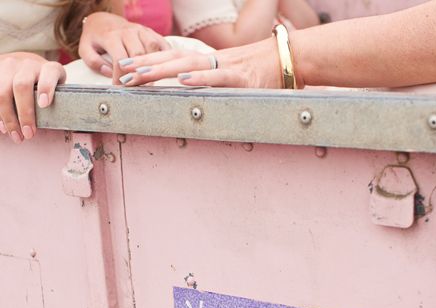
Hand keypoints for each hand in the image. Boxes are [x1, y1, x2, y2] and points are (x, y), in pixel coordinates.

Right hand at [0, 53, 65, 143]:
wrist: (22, 64)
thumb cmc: (45, 84)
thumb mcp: (57, 88)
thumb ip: (56, 102)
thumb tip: (53, 126)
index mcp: (49, 68)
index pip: (49, 74)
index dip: (46, 88)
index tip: (44, 105)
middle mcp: (28, 64)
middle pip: (22, 86)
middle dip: (25, 113)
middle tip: (29, 134)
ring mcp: (10, 66)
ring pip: (3, 91)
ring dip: (8, 117)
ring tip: (16, 136)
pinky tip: (3, 128)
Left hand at [79, 12, 168, 82]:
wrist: (104, 20)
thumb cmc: (96, 39)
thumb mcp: (86, 49)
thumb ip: (93, 61)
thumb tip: (109, 72)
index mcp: (111, 36)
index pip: (120, 60)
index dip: (121, 77)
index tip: (120, 88)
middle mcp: (128, 31)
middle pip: (139, 55)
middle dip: (139, 74)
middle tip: (137, 87)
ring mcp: (142, 31)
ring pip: (153, 49)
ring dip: (153, 67)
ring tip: (150, 81)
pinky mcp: (151, 32)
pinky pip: (163, 45)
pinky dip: (165, 58)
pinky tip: (162, 70)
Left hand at [117, 39, 283, 88]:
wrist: (290, 60)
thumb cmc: (264, 72)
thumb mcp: (234, 77)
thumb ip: (215, 84)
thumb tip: (197, 96)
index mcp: (209, 62)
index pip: (173, 59)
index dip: (149, 62)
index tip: (126, 67)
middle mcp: (213, 61)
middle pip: (172, 60)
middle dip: (146, 66)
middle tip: (121, 73)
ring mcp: (226, 68)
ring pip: (188, 66)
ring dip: (162, 70)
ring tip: (140, 75)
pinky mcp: (241, 79)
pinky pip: (218, 78)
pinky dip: (200, 78)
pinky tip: (183, 81)